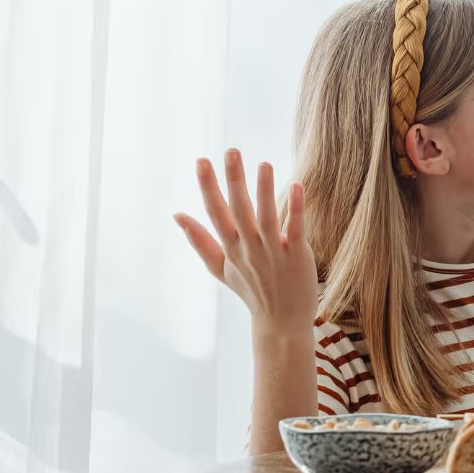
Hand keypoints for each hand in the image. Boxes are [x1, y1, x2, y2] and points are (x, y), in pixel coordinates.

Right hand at [174, 149, 317, 332]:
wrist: (281, 321)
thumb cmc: (252, 290)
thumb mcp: (220, 268)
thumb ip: (199, 240)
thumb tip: (176, 214)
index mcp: (230, 248)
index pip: (215, 213)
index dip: (208, 187)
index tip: (201, 161)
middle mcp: (248, 248)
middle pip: (238, 210)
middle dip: (233, 181)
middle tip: (231, 151)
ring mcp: (272, 253)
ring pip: (265, 217)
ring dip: (264, 190)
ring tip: (264, 164)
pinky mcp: (296, 256)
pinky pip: (294, 229)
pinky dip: (295, 208)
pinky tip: (296, 186)